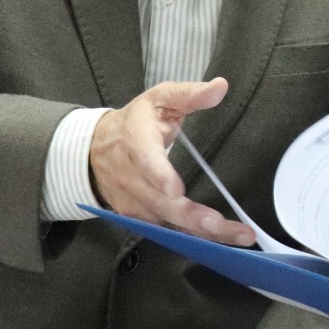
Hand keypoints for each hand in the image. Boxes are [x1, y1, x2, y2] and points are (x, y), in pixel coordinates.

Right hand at [89, 78, 254, 245]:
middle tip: (221, 225)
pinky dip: (189, 237)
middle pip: (159, 200)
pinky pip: (163, 229)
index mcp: (136, 139)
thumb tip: (220, 87)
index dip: (158, 174)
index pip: (145, 158)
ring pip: (164, 219)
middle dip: (191, 215)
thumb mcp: (160, 98)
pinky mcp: (135, 215)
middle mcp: (130, 174)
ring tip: (234, 236)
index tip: (175, 189)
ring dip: (198, 231)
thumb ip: (189, 94)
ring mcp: (131, 199)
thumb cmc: (137, 121)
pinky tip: (217, 242)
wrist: (95, 148)